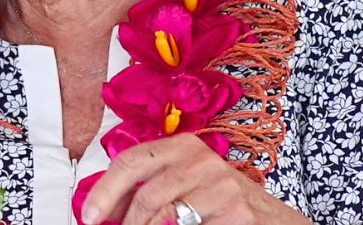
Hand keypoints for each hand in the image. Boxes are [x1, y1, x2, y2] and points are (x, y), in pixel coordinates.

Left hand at [80, 134, 309, 224]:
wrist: (274, 220)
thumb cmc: (222, 201)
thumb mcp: (188, 182)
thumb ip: (152, 186)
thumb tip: (105, 208)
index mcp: (185, 145)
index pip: (131, 161)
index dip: (104, 191)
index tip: (88, 217)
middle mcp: (203, 160)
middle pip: (145, 197)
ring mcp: (222, 187)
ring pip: (164, 219)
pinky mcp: (237, 213)